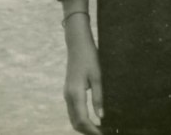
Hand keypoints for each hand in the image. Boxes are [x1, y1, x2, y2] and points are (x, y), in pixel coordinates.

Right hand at [63, 16, 102, 134]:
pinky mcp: (69, 92)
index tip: (103, 133)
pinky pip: (73, 111)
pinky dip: (81, 118)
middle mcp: (68, 96)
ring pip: (73, 118)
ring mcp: (67, 94)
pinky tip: (92, 118)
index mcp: (76, 93)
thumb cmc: (90, 57)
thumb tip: (101, 116)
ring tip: (99, 128)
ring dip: (84, 126)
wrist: (77, 44)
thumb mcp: (98, 76)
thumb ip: (99, 97)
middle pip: (75, 122)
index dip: (92, 130)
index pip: (83, 119)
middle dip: (87, 131)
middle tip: (102, 132)